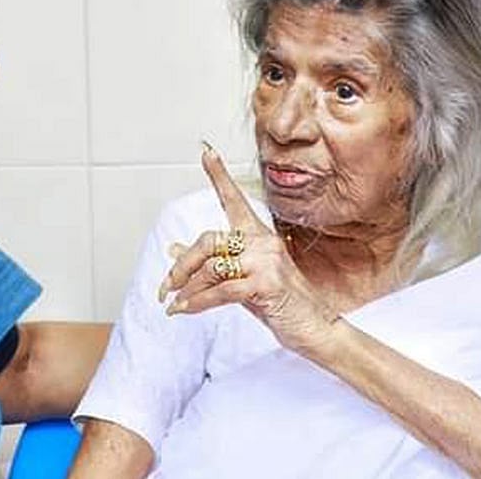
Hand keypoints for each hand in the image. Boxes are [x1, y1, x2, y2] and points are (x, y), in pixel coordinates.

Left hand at [157, 143, 340, 358]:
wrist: (315, 329)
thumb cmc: (280, 303)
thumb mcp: (241, 279)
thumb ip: (211, 263)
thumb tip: (174, 248)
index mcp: (258, 236)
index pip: (235, 200)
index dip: (219, 175)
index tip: (205, 151)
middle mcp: (263, 241)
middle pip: (208, 240)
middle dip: (182, 266)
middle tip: (166, 287)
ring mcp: (267, 260)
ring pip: (212, 267)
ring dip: (186, 290)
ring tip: (173, 304)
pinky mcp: (267, 282)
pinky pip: (221, 290)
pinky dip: (198, 302)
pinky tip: (185, 310)